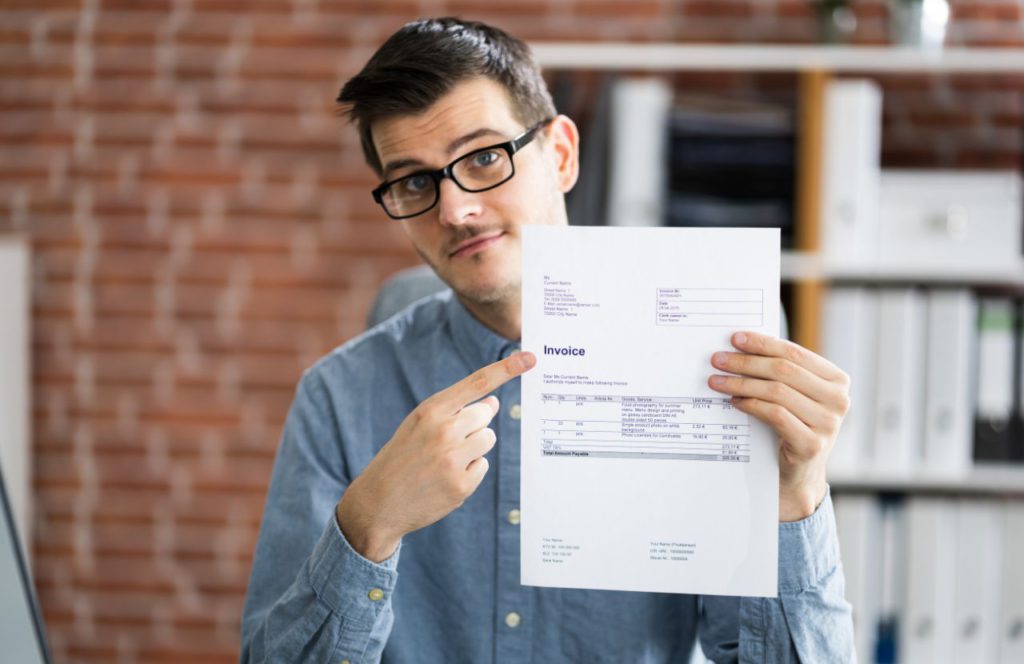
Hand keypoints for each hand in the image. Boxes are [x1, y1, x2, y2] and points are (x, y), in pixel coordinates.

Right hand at [336, 351, 536, 561]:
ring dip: (474, 448)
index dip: (506, 369)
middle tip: (446, 442)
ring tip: (444, 460)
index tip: (530, 358)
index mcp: (431, 410)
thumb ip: (455, 411)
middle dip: (474, 426)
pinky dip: (469, 471)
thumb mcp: (419, 425)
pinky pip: (483, 466)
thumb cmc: (402, 457)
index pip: (477, 383)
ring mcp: (453, 459)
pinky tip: (445, 478)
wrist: (378, 502)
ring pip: (488, 440)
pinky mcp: (461, 485)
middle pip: (485, 416)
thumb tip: (493, 403)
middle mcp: (443, 431)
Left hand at [707, 331, 849, 521]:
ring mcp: (828, 423)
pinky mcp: (812, 444)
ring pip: (777, 391)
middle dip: (746, 362)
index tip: (735, 338)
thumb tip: (740, 345)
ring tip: (718, 381)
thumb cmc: (792, 425)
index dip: (763, 343)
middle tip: (718, 360)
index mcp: (837, 380)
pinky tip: (734, 402)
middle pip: (784, 370)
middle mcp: (838, 400)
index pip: (795, 353)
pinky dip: (751, 405)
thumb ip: (780, 371)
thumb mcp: (793, 394)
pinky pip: (775, 415)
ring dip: (742, 383)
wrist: (799, 472)